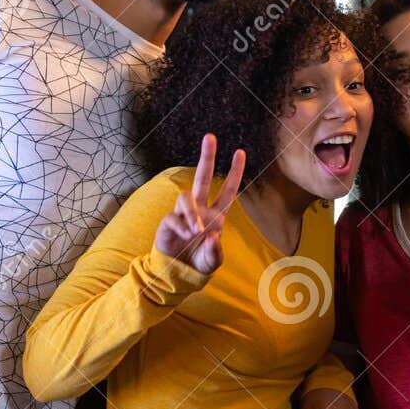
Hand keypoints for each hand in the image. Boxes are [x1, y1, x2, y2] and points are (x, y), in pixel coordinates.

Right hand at [154, 133, 245, 274]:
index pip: (228, 190)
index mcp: (216, 215)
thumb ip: (215, 251)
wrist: (178, 272)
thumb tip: (211, 235)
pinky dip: (181, 224)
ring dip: (191, 212)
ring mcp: (183, 213)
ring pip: (186, 197)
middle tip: (210, 137)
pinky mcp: (169, 221)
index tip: (240, 152)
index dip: (235, 172)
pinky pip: (174, 216)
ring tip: (194, 231)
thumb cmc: (199, 262)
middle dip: (207, 157)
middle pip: (202, 178)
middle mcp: (200, 209)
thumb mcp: (213, 261)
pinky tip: (185, 235)